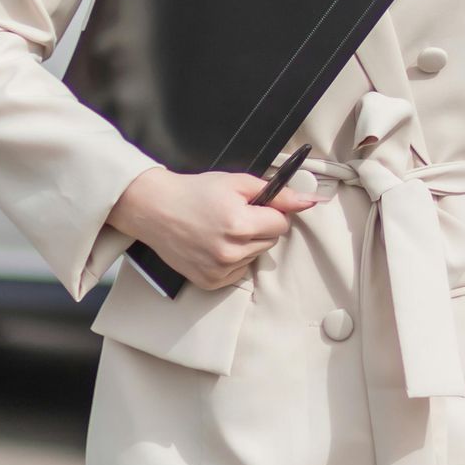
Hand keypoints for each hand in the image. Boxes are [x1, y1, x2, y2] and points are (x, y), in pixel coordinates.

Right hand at [107, 167, 320, 290]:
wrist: (155, 209)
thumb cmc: (195, 192)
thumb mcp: (238, 182)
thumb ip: (277, 193)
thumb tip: (310, 201)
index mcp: (240, 224)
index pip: (281, 224)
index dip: (271, 212)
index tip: (255, 207)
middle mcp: (230, 251)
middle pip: (271, 241)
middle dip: (260, 228)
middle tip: (235, 216)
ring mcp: (219, 270)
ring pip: (256, 256)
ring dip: (247, 244)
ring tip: (221, 229)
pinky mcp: (210, 282)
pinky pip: (239, 271)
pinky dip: (233, 260)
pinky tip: (214, 245)